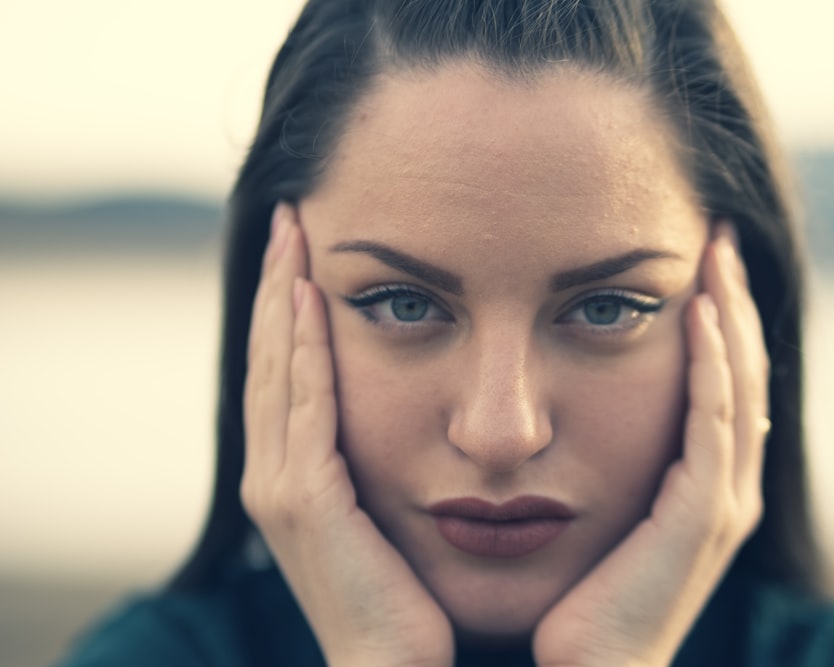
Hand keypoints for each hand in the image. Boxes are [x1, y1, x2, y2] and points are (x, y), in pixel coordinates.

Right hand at [241, 203, 453, 666]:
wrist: (395, 661)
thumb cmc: (405, 589)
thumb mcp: (389, 506)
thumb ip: (383, 457)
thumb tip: (420, 409)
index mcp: (296, 469)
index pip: (289, 368)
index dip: (289, 305)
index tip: (306, 244)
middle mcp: (274, 470)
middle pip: (272, 356)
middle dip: (277, 282)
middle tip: (291, 214)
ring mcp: (280, 484)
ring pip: (278, 369)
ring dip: (282, 299)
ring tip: (293, 233)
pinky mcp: (302, 499)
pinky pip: (303, 407)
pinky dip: (301, 351)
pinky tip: (307, 299)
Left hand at [533, 225, 768, 666]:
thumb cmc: (575, 590)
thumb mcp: (588, 503)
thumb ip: (589, 452)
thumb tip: (559, 404)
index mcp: (698, 480)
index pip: (720, 377)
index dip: (717, 316)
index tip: (696, 257)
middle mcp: (723, 484)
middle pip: (742, 370)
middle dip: (734, 299)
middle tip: (717, 231)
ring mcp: (721, 501)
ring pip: (740, 385)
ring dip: (732, 314)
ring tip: (716, 248)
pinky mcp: (704, 517)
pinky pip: (713, 423)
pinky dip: (713, 365)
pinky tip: (699, 310)